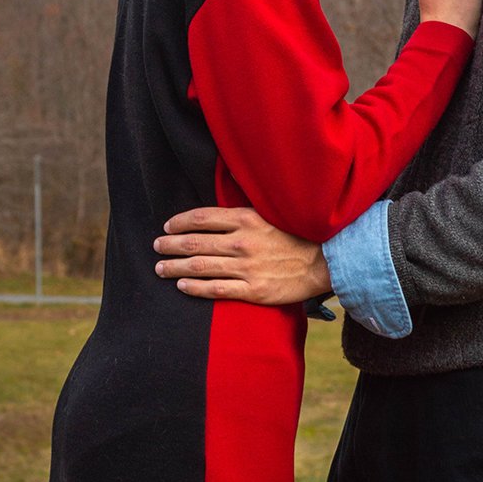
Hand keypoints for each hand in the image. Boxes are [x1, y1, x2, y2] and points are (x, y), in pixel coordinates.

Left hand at [153, 206, 330, 303]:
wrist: (326, 260)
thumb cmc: (297, 233)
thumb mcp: (271, 212)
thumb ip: (244, 209)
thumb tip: (222, 190)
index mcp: (246, 219)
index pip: (202, 217)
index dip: (180, 222)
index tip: (168, 226)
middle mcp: (242, 242)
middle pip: (196, 242)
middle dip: (171, 245)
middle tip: (156, 247)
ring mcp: (247, 268)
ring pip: (201, 267)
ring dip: (176, 268)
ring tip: (161, 269)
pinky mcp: (253, 291)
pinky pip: (217, 290)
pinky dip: (195, 288)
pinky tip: (182, 286)